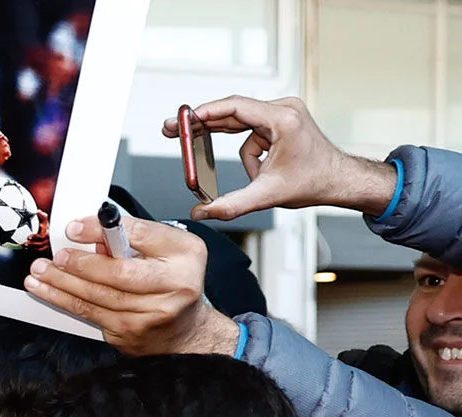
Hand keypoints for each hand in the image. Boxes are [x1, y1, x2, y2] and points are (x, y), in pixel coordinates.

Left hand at [24, 215, 238, 355]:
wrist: (185, 330)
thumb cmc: (174, 281)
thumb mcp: (166, 248)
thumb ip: (134, 238)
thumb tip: (93, 233)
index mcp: (185, 255)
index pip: (140, 236)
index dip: (102, 231)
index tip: (75, 228)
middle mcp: (174, 286)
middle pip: (119, 274)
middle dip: (81, 264)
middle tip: (56, 256)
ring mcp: (152, 314)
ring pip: (98, 297)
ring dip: (62, 283)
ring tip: (40, 272)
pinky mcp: (130, 333)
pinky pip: (90, 314)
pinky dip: (64, 300)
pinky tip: (47, 291)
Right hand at [162, 96, 396, 220]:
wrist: (338, 180)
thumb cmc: (314, 181)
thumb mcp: (268, 195)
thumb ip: (231, 204)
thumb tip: (202, 212)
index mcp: (283, 119)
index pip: (234, 107)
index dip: (203, 113)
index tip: (181, 120)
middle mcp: (284, 109)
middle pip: (232, 111)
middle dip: (203, 124)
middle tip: (175, 130)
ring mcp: (283, 113)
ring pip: (240, 124)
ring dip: (238, 151)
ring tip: (252, 173)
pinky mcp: (280, 120)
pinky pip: (251, 132)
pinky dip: (249, 152)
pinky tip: (261, 170)